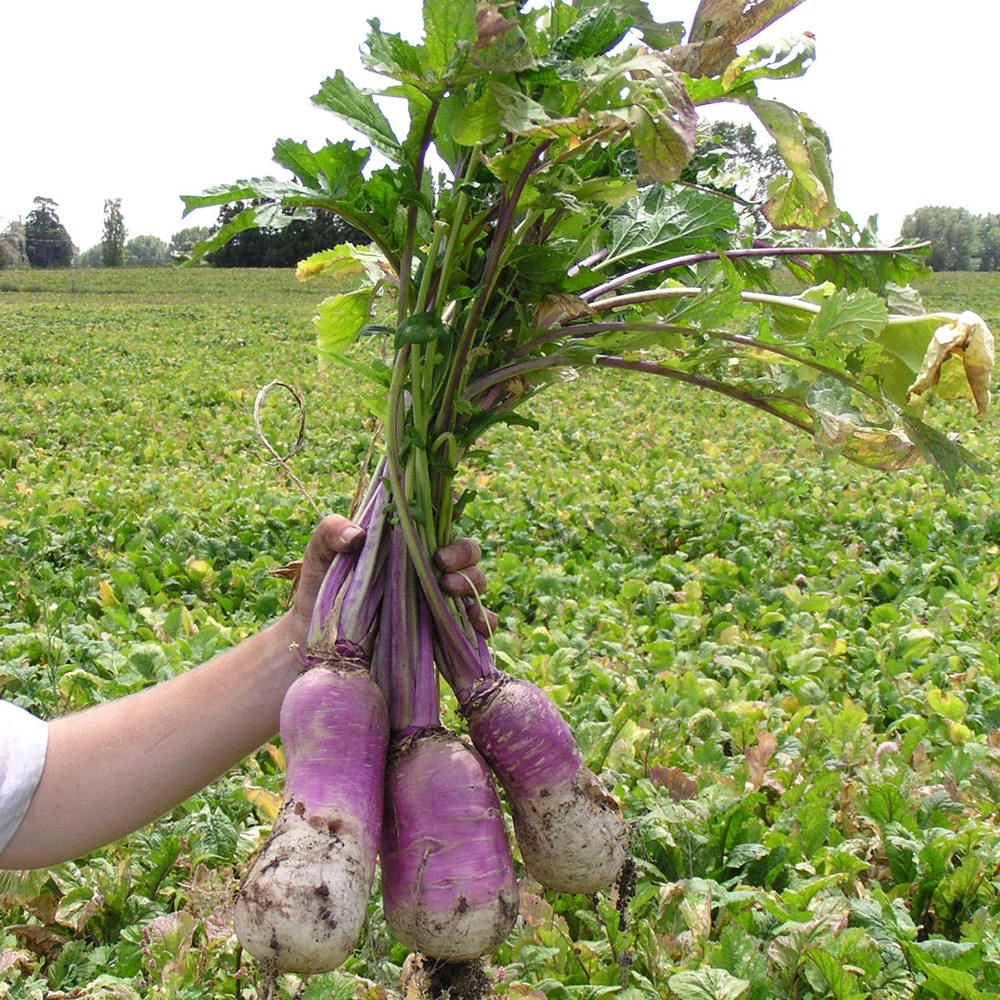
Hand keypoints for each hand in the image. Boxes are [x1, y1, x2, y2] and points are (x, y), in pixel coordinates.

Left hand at [285, 518, 496, 643]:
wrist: (319, 645)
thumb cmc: (322, 591)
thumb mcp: (318, 556)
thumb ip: (330, 533)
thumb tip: (356, 534)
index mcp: (406, 541)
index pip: (438, 517)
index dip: (450, 505)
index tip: (448, 504)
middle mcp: (428, 566)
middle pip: (466, 548)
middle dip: (462, 551)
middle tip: (440, 562)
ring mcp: (438, 598)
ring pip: (476, 580)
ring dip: (470, 581)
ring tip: (446, 588)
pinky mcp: (444, 630)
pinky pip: (479, 621)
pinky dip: (486, 619)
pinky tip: (477, 622)